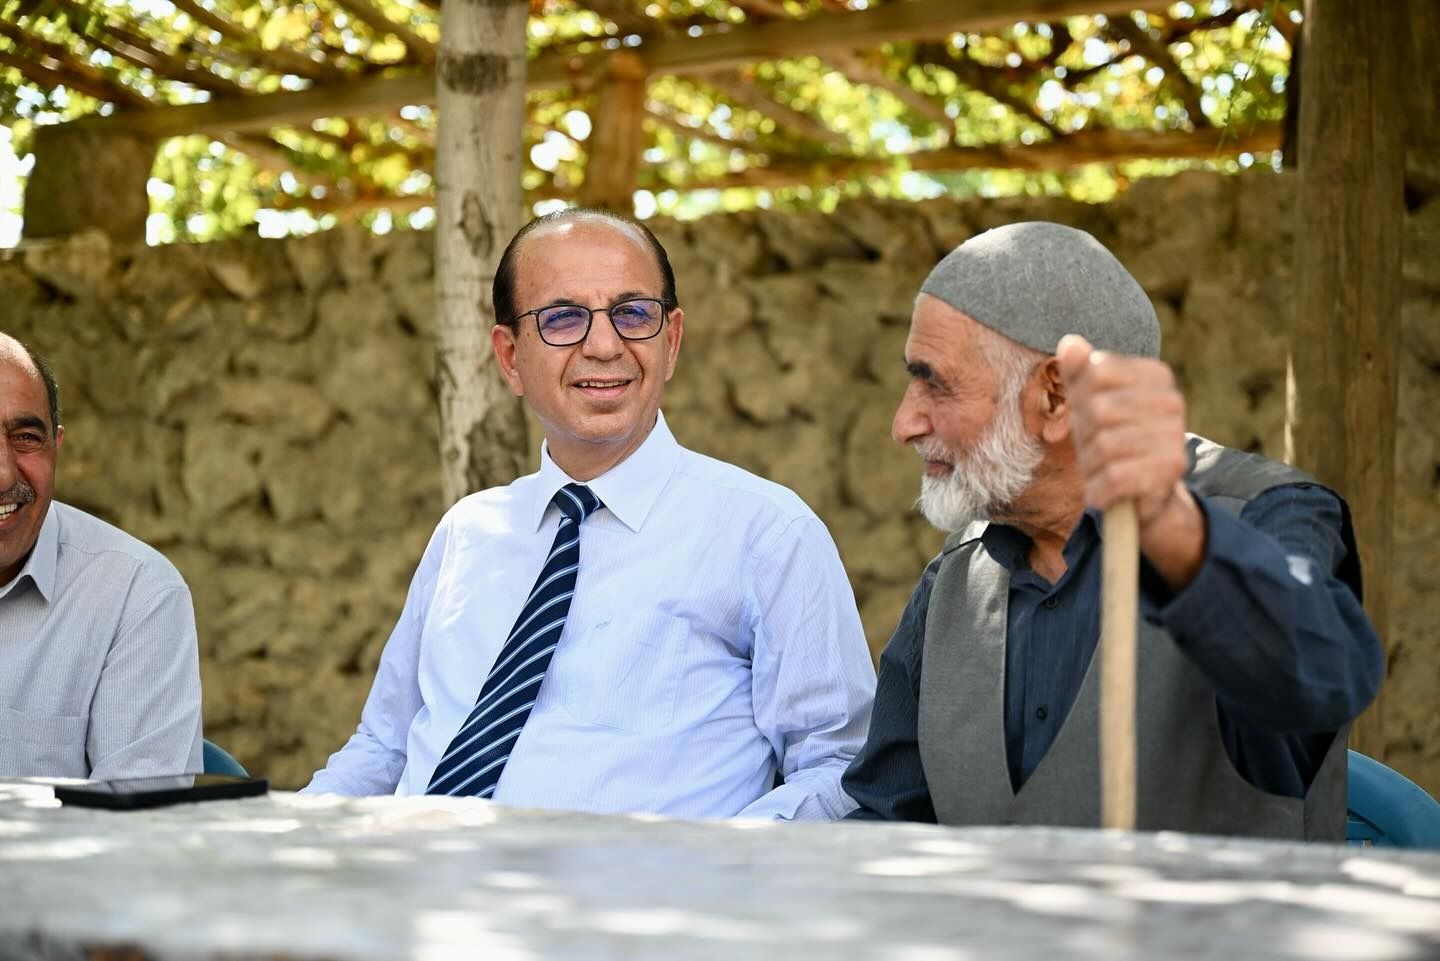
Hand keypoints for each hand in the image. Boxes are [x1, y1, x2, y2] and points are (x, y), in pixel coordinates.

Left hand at [1057, 334, 1204, 587]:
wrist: (1143, 494)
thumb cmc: (1110, 439)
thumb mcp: (1088, 404)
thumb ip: (1079, 372)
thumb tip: (1070, 343)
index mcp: (1156, 375)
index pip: (1096, 371)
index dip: (1080, 400)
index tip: (1089, 418)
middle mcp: (1172, 401)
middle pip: (1098, 409)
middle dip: (1085, 437)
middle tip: (1095, 451)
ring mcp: (1175, 435)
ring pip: (1104, 445)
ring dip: (1091, 466)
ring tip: (1102, 472)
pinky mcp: (1171, 470)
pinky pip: (1115, 476)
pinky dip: (1100, 489)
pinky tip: (1105, 491)